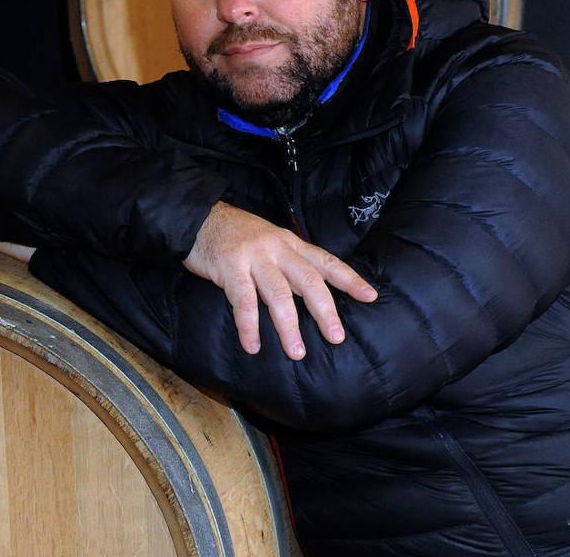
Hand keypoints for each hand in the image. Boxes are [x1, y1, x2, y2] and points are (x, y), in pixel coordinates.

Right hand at [183, 202, 377, 359]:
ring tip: (296, 352)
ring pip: (278, 293)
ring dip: (288, 325)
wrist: (199, 217)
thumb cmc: (236, 236)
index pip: (325, 262)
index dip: (348, 279)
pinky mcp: (229, 266)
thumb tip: (310, 295)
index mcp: (289, 243)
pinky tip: (253, 345)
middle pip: (308, 280)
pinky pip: (242, 300)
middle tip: (336, 337)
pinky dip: (248, 324)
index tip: (370, 296)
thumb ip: (288, 264)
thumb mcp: (269, 242)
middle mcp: (277, 248)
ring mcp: (254, 256)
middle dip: (325, 310)